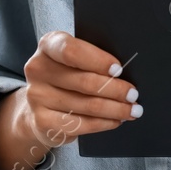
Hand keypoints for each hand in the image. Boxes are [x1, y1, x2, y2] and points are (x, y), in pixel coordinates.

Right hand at [0, 30, 140, 169]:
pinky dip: (104, 123)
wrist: (41, 108)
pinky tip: (116, 120)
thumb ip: (92, 60)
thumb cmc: (66, 77)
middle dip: (115, 89)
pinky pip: (82, 124)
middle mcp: (38, 69)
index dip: (98, 60)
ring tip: (131, 109)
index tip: (118, 69)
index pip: (71, 50)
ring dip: (116, 109)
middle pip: (84, 81)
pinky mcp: (43, 121)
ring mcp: (37, 96)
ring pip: (88, 105)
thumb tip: (123, 73)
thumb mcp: (74, 60)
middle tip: (133, 94)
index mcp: (48, 45)